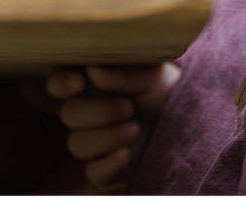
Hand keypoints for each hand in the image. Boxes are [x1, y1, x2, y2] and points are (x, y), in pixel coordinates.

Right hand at [46, 63, 178, 190]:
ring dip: (106, 137)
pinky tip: (128, 156)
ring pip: (78, 144)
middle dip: (97, 112)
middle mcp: (87, 112)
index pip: (58, 83)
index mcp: (91, 83)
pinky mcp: (108, 167)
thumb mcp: (153, 75)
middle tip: (128, 108)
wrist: (187, 119)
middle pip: (69, 114)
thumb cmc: (163, 88)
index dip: (61, 83)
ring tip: (136, 129)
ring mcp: (96, 141)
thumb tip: (93, 71)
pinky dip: (108, 166)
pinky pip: (94, 174)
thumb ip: (124, 74)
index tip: (80, 82)